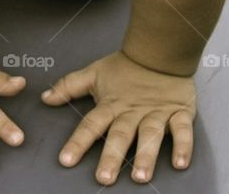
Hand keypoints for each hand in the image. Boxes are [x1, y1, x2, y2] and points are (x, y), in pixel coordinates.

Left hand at [40, 50, 195, 184]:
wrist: (159, 50)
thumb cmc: (125, 67)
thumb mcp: (94, 73)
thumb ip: (69, 86)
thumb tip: (45, 98)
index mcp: (111, 104)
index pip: (91, 124)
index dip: (78, 142)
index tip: (66, 160)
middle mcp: (132, 111)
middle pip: (120, 135)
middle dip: (111, 156)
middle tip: (103, 178)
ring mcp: (156, 112)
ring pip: (150, 135)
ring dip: (146, 155)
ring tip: (140, 176)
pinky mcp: (179, 112)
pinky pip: (183, 130)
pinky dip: (183, 146)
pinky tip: (180, 163)